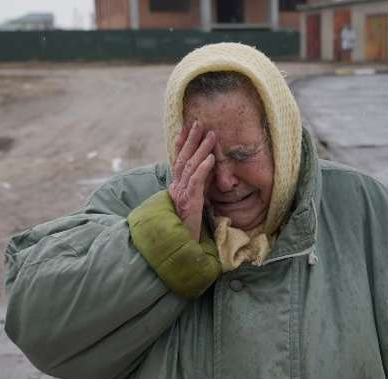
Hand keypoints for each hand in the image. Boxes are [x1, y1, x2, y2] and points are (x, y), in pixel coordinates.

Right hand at [169, 122, 215, 242]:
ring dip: (201, 149)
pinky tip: (210, 159)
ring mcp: (182, 195)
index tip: (186, 128)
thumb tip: (207, 172)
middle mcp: (177, 188)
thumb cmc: (188, 228)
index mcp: (177, 188)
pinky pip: (196, 182)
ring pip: (190, 167)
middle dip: (191, 139)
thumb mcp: (193, 203)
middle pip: (183, 159)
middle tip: (198, 122)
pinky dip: (203, 169)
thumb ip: (197, 188)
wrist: (181, 247)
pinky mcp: (190, 203)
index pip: (178, 161)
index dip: (182, 143)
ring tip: (210, 135)